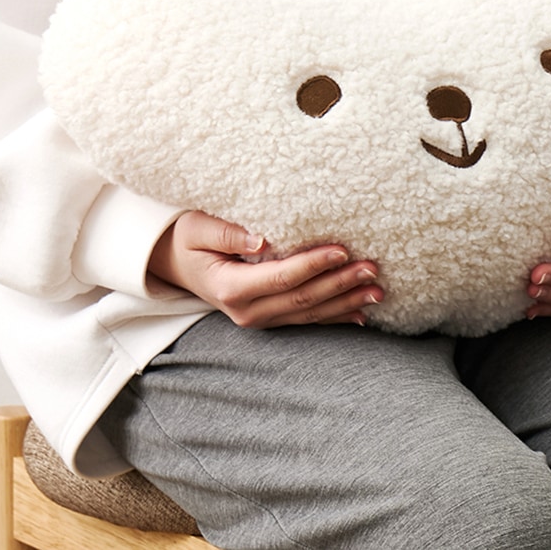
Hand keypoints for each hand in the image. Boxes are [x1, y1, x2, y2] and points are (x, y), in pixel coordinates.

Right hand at [149, 210, 382, 328]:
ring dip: (346, 302)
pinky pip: (306, 321)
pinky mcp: (268, 319)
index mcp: (230, 288)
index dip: (314, 264)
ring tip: (378, 291)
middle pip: (303, 299)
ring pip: (310, 314)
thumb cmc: (186, 238)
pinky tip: (361, 314)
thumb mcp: (197, 228)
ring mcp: (258, 319)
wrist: (172, 264)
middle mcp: (246, 311)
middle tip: (372, 269)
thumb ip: (228, 233)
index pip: (283, 277)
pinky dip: (335, 317)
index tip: (343, 250)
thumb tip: (262, 240)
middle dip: (340, 284)